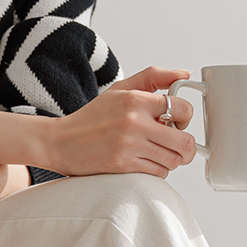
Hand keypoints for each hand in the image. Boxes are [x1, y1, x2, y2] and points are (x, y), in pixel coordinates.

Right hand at [45, 68, 195, 180]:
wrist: (60, 142)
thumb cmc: (92, 117)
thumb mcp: (120, 89)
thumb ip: (153, 78)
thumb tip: (185, 73)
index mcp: (135, 100)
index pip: (183, 109)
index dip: (186, 118)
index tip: (177, 121)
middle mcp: (134, 122)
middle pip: (185, 141)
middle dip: (186, 146)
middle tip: (176, 144)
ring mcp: (129, 145)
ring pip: (174, 160)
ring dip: (171, 159)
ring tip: (156, 152)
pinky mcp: (124, 165)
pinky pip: (158, 172)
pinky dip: (157, 170)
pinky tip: (144, 161)